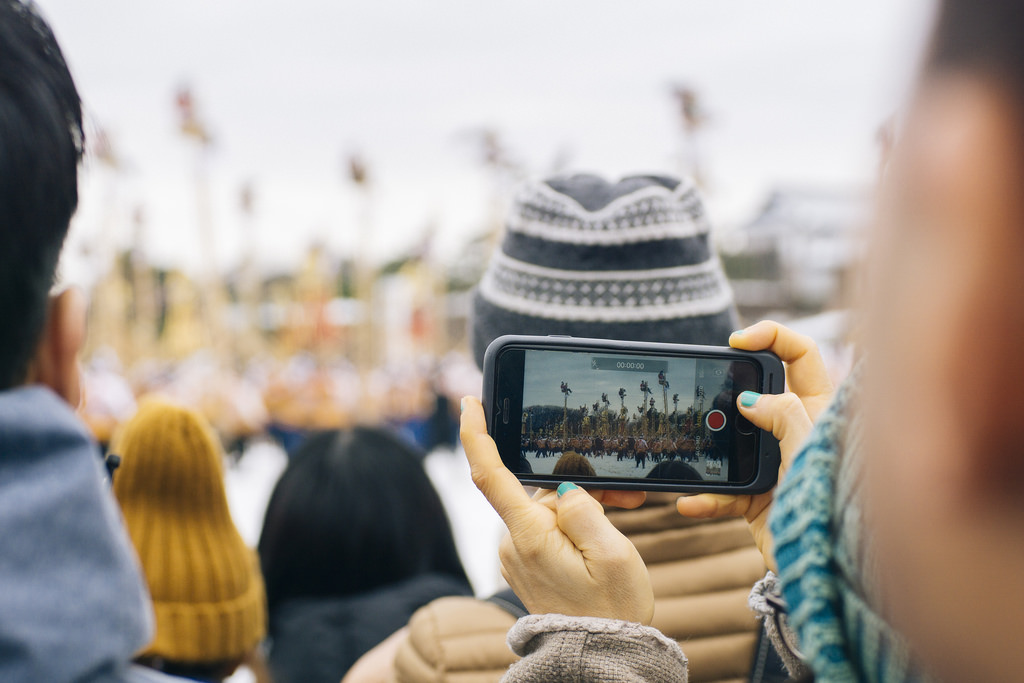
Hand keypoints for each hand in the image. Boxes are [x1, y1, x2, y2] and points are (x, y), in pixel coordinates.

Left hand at [461, 396, 653, 623]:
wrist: (601, 660)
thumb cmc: (612, 612)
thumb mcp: (613, 555)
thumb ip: (586, 509)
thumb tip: (564, 487)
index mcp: (528, 536)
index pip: (489, 474)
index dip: (475, 433)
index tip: (470, 401)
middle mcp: (514, 543)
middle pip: (538, 490)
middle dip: (579, 482)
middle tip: (625, 496)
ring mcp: (519, 555)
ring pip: (548, 509)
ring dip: (584, 506)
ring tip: (626, 513)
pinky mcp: (529, 565)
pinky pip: (549, 529)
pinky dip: (576, 524)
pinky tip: (605, 534)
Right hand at [676, 320, 833, 570]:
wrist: (826, 576)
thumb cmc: (833, 510)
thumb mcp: (809, 454)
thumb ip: (785, 416)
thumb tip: (752, 399)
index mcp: (821, 411)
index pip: (802, 355)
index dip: (772, 336)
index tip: (738, 341)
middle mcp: (796, 431)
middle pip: (760, 391)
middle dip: (730, 391)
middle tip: (710, 392)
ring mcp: (775, 463)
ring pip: (733, 441)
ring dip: (710, 450)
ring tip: (692, 449)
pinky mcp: (757, 497)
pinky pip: (724, 491)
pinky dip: (706, 498)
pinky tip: (690, 503)